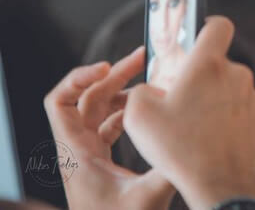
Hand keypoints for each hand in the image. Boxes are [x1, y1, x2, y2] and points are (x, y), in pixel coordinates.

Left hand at [43, 47, 175, 209]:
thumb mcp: (147, 199)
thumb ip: (170, 169)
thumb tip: (195, 143)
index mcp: (77, 154)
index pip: (59, 103)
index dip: (77, 78)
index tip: (106, 67)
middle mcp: (78, 150)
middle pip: (86, 99)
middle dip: (113, 75)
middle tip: (141, 59)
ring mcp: (89, 156)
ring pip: (99, 111)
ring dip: (122, 92)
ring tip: (150, 78)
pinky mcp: (100, 164)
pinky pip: (109, 126)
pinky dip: (128, 113)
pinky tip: (148, 111)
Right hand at [123, 16, 254, 209]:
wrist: (221, 188)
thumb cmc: (181, 151)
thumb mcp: (140, 117)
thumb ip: (142, 90)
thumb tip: (153, 89)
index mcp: (209, 65)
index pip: (218, 25)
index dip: (206, 26)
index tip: (195, 36)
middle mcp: (237, 76)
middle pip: (219, 63)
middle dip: (201, 77)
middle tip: (181, 100)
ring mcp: (253, 99)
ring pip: (230, 89)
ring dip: (215, 100)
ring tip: (195, 126)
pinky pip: (240, 111)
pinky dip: (228, 120)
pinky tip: (212, 140)